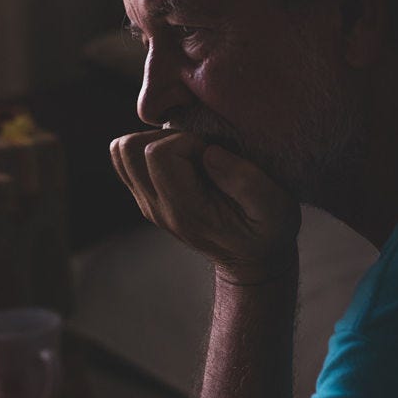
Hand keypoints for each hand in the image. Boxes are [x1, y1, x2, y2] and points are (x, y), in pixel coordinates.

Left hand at [109, 130, 300, 284]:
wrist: (250, 260)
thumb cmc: (267, 230)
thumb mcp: (276, 209)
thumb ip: (247, 182)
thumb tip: (210, 152)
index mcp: (186, 210)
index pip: (158, 154)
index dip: (188, 141)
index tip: (214, 153)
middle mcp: (157, 208)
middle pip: (129, 149)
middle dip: (165, 137)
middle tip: (197, 151)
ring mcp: (147, 204)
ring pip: (121, 152)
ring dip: (153, 141)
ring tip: (187, 154)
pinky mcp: (145, 197)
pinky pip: (126, 161)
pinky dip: (147, 149)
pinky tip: (179, 159)